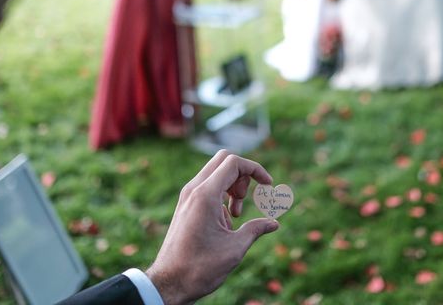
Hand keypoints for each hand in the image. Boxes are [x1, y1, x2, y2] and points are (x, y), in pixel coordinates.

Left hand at [146, 150, 278, 304]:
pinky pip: (208, 186)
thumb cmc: (199, 268)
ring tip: (236, 214)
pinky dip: (222, 195)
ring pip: (216, 172)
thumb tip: (274, 223)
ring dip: (233, 186)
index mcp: (205, 195)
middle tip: (246, 199)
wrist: (168, 283)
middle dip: (243, 174)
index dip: (256, 169)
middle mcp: (194, 189)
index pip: (234, 162)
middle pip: (225, 160)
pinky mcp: (186, 204)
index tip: (268, 185)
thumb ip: (256, 229)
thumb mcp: (234, 249)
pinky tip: (225, 222)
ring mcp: (188, 196)